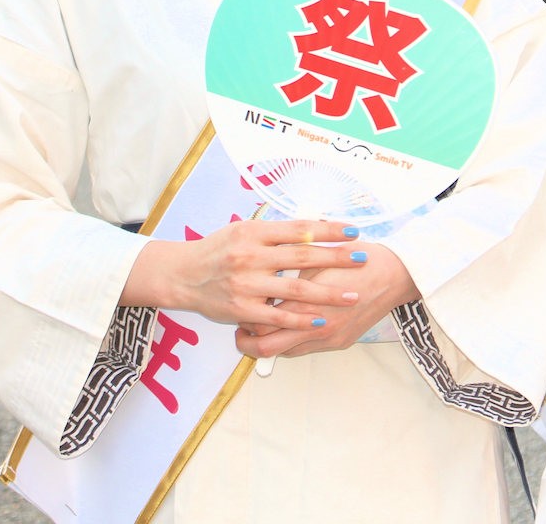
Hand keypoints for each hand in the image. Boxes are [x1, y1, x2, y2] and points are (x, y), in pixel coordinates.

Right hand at [124, 219, 364, 333]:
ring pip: (294, 290)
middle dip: (336, 258)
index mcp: (253, 232)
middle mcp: (250, 256)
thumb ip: (275, 231)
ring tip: (352, 294)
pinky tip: (322, 319)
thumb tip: (314, 226)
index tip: (352, 230)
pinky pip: (277, 316)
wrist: (183, 275)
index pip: (299, 228)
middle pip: (302, 256)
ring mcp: (246, 284)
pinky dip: (302, 319)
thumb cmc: (218, 249)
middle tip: (362, 257)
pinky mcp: (241, 309)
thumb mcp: (243, 229)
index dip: (328, 229)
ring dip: (327, 293)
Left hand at [237, 241, 419, 359]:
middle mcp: (317, 327)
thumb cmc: (359, 259)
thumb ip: (289, 267)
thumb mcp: (318, 256)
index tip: (241, 307)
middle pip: (267, 347)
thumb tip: (263, 271)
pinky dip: (294, 340)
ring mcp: (329, 339)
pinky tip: (293, 323)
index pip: (260, 321)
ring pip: (286, 351)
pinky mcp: (339, 343)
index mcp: (307, 302)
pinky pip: (306, 349)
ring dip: (273, 340)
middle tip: (241, 328)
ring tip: (266, 323)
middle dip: (248, 341)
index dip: (246, 315)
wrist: (396, 274)